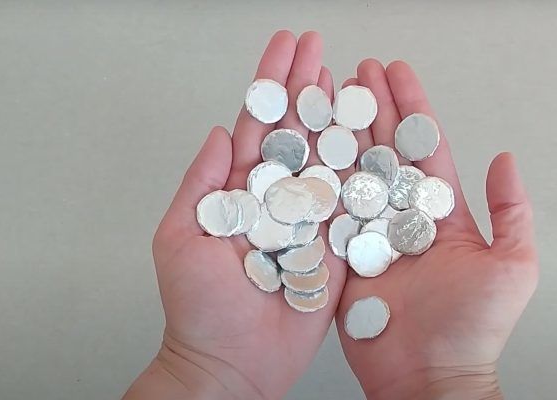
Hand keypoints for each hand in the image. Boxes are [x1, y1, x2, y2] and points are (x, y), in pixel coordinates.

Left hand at [124, 31, 347, 399]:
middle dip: (310, 89)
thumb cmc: (197, 310)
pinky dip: (365, 173)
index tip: (287, 46)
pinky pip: (353, 208)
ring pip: (329, 161)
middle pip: (299, 133)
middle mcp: (276, 201)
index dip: (273, 85)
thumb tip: (218, 133)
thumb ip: (203, 185)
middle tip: (322, 49)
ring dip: (340, 119)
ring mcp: (308, 224)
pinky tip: (375, 140)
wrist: (231, 366)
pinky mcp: (335, 252)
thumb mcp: (181, 239)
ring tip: (352, 81)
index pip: (259, 126)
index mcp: (239, 192)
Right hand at [335, 59, 537, 399]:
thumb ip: (512, 211)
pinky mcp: (341, 259)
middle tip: (354, 74)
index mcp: (440, 214)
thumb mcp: (513, 266)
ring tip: (326, 100)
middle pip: (382, 152)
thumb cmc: (475, 328)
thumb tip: (505, 158)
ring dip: (340, 136)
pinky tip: (305, 151)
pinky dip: (316, 183)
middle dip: (369, 110)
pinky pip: (326, 216)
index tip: (396, 74)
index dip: (410, 108)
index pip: (423, 148)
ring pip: (351, 175)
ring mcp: (369, 237)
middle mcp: (401, 219)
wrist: (429, 377)